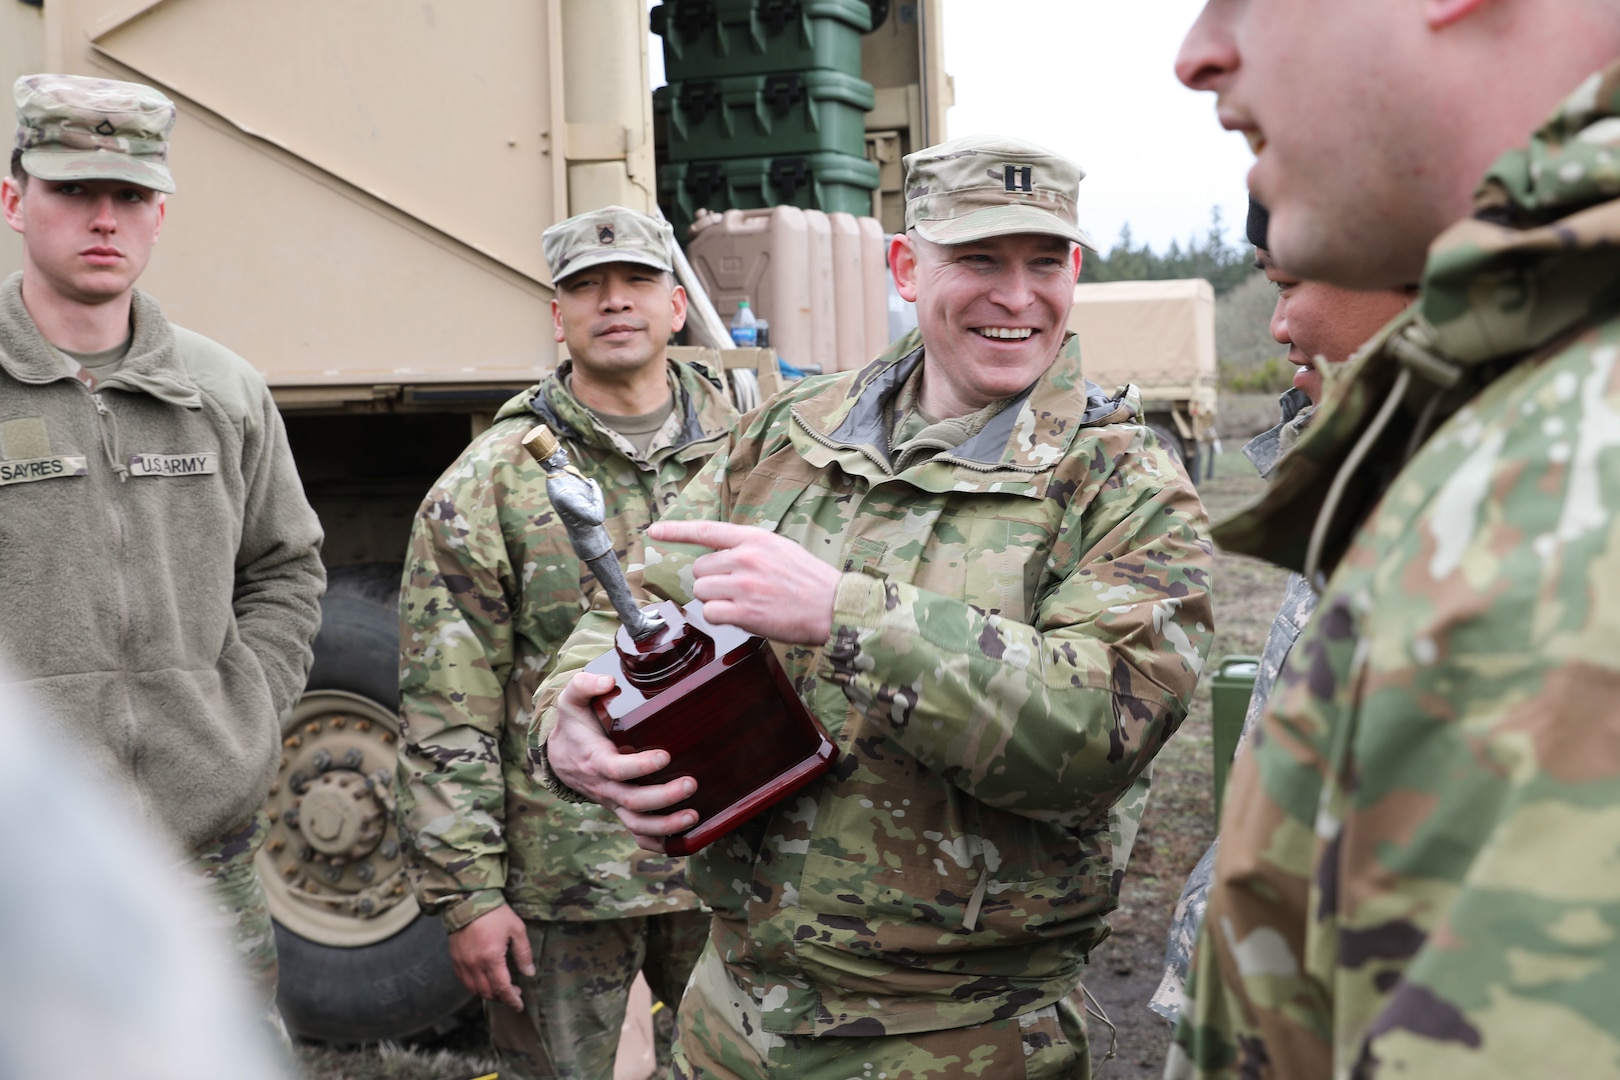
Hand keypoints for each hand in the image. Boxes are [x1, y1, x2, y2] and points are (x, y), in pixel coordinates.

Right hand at [447, 904, 534, 1010]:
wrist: (468, 899)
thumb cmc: (495, 913)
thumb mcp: (516, 929)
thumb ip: (523, 953)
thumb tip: (529, 973)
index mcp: (491, 957)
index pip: (502, 988)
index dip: (512, 1000)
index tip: (519, 1005)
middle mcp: (474, 964)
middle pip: (488, 992)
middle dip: (502, 998)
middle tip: (514, 993)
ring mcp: (462, 963)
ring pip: (474, 989)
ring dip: (488, 994)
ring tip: (501, 988)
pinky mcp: (454, 959)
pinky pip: (464, 981)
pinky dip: (475, 986)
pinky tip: (484, 981)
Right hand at [547, 671, 700, 851]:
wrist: (561, 756)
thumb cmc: (575, 724)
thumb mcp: (571, 700)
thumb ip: (584, 685)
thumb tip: (607, 681)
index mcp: (595, 760)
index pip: (617, 769)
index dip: (640, 767)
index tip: (665, 755)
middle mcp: (605, 787)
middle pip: (632, 802)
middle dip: (662, 798)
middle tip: (691, 784)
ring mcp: (614, 803)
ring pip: (637, 824)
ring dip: (666, 826)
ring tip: (695, 816)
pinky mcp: (623, 811)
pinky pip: (639, 835)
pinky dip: (660, 843)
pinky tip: (687, 840)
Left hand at [647, 520, 838, 644]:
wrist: (834, 607)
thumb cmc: (810, 580)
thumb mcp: (780, 549)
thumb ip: (749, 548)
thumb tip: (720, 555)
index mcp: (755, 538)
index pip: (705, 531)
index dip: (675, 531)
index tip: (653, 531)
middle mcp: (746, 558)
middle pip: (699, 569)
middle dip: (711, 581)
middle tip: (737, 590)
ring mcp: (744, 585)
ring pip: (702, 591)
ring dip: (716, 601)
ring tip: (744, 603)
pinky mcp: (745, 612)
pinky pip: (711, 613)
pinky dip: (722, 618)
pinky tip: (743, 617)